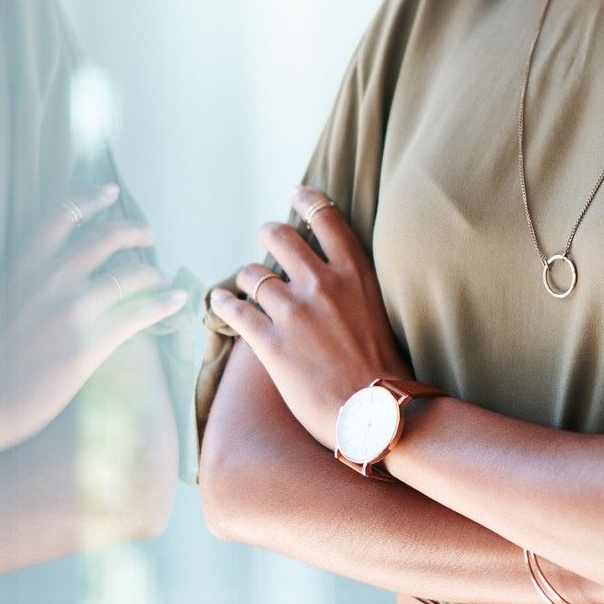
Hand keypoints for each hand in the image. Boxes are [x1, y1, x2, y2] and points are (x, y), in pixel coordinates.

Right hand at [0, 182, 186, 450]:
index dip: (90, 198)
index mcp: (22, 266)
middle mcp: (49, 279)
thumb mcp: (0, 301)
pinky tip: (175, 300)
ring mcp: (72, 308)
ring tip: (161, 279)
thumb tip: (62, 266)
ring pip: (131, 274)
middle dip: (135, 232)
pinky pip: (141, 312)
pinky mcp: (92, 340)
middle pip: (107, 237)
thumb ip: (30, 278)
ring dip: (153, 274)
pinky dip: (163, 303)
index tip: (112, 191)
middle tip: (148, 237)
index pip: (60, 216)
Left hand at [207, 186, 411, 452]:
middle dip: (269, 234)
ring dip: (246, 277)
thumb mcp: (379, 310)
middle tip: (266, 239)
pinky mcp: (271, 343)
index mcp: (355, 272)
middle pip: (281, 237)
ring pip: (253, 274)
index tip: (295, 191)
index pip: (327, 219)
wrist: (377, 412)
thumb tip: (327, 276)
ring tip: (244, 283)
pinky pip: (235, 311)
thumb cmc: (384, 368)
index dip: (307, 199)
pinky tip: (219, 300)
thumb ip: (353, 287)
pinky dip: (223, 303)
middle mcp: (323, 283)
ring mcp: (294, 312)